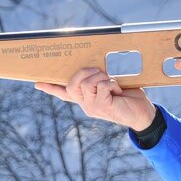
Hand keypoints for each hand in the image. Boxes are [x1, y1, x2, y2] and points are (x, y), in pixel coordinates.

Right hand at [35, 67, 156, 130]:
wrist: (143, 113)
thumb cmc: (128, 97)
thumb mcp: (111, 85)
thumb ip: (99, 79)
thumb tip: (94, 67)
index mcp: (86, 98)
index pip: (64, 94)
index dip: (50, 88)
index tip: (37, 83)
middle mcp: (86, 104)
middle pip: (72, 84)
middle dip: (85, 72)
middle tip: (100, 72)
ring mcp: (93, 107)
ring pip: (86, 84)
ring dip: (101, 77)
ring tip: (112, 83)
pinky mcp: (103, 107)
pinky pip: (101, 86)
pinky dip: (111, 83)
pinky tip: (118, 91)